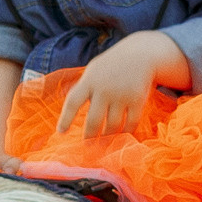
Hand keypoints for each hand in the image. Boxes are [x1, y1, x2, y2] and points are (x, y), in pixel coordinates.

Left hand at [55, 32, 188, 139]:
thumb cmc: (111, 66)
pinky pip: (130, 124)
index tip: (61, 132)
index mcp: (89, 80)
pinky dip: (125, 133)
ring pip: (113, 126)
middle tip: (87, 147)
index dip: (66, 118)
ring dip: (107, 138)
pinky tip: (120, 137)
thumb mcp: (93, 71)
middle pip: (94, 121)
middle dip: (90, 137)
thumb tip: (70, 113)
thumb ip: (83, 88)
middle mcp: (104, 89)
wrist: (140, 54)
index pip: (73, 101)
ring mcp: (122, 95)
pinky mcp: (138, 100)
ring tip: (103, 145)